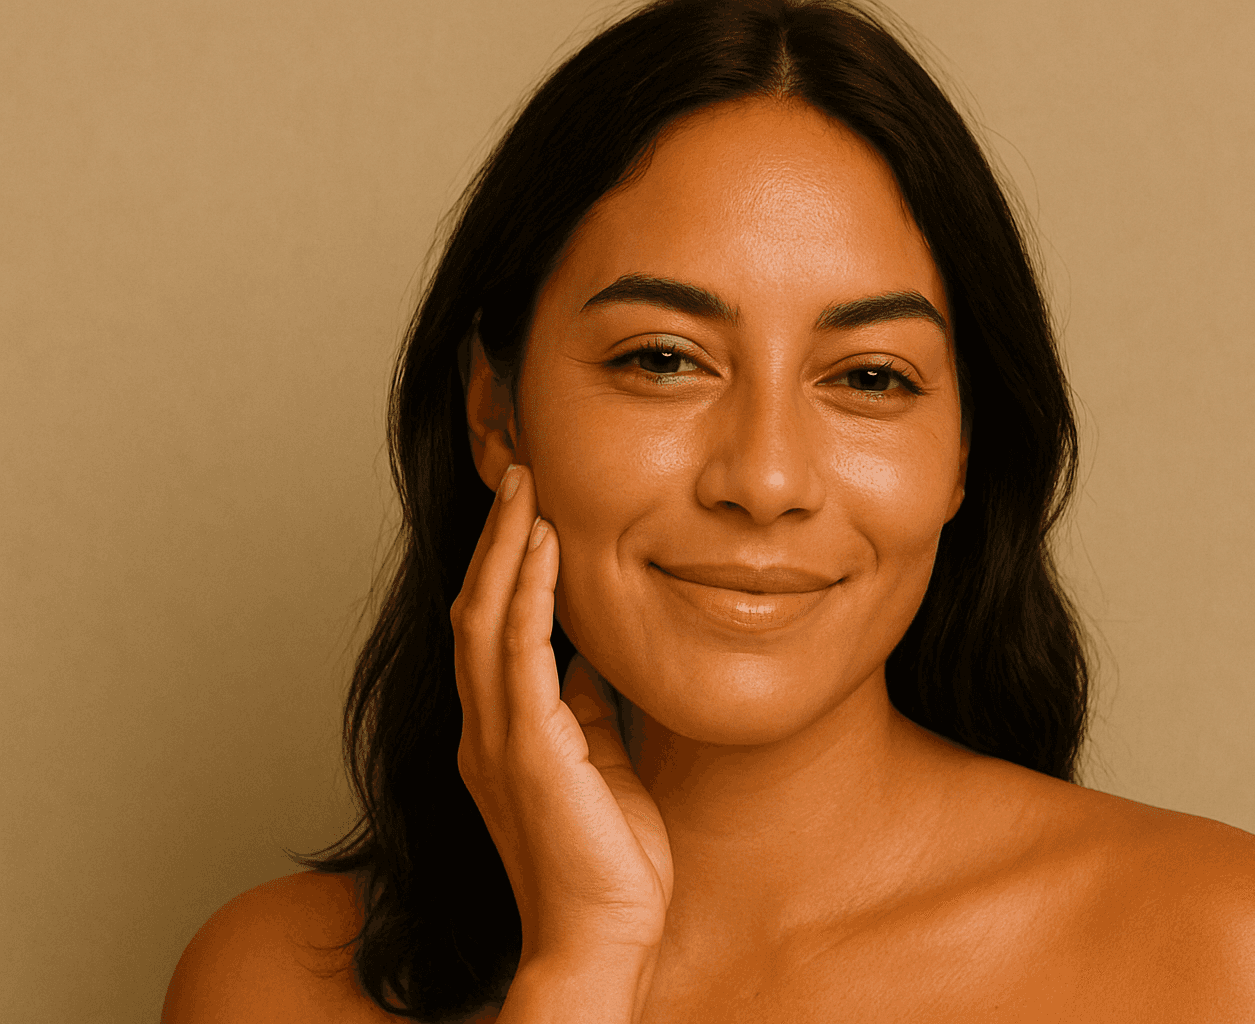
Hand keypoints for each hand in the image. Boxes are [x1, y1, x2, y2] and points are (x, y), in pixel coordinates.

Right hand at [450, 464, 673, 964]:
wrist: (603, 939)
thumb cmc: (607, 864)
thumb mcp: (601, 766)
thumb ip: (587, 713)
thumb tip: (592, 661)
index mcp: (503, 734)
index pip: (490, 628)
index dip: (503, 565)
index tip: (527, 509)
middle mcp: (486, 729)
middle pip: (473, 608)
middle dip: (494, 538)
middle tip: (517, 472)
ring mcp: (499, 738)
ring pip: (483, 617)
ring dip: (504, 546)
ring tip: (525, 484)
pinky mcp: (527, 750)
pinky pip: (519, 651)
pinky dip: (527, 591)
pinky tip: (544, 544)